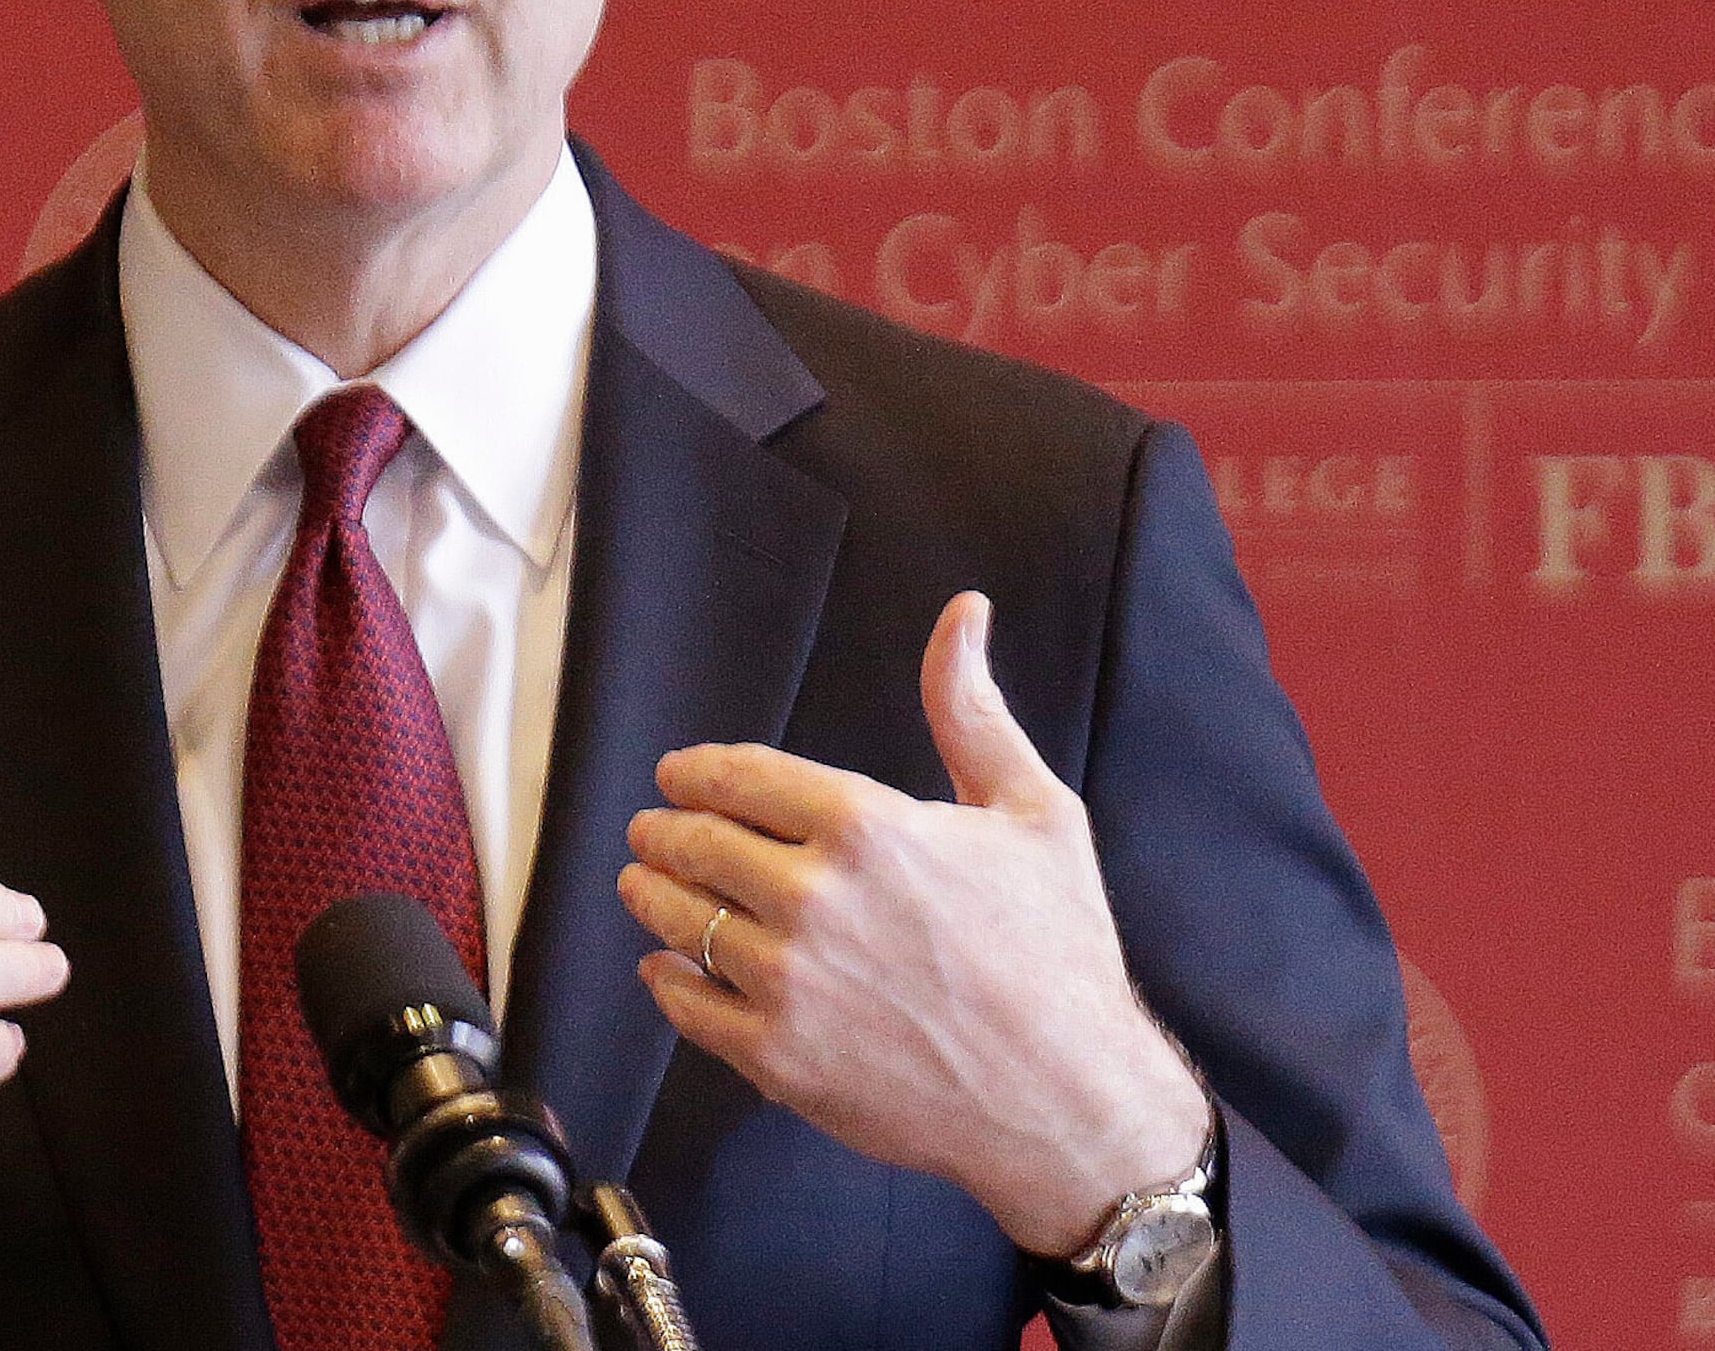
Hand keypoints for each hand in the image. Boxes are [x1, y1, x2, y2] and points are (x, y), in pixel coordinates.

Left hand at [617, 592, 1209, 1255]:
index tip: (677, 775)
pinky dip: (666, 980)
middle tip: (651, 831)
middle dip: (663, 831)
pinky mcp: (777, 1057)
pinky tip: (667, 967)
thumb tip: (961, 614)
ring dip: (650, 895)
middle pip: (695, 844)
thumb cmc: (1060, 953)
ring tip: (645, 886)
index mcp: (867, 826)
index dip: (695, 772)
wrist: (1069, 1101)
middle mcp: (814, 898)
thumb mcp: (1033, 812)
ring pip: (677, 921)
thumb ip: (972, 711)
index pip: (738, 777)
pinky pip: (687, 1006)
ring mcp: (788, 982)